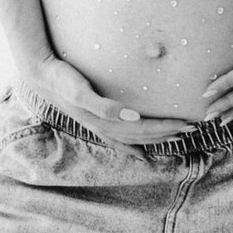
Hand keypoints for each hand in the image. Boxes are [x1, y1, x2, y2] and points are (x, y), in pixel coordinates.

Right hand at [23, 55, 197, 146]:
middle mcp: (104, 127)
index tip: (186, 124)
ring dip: (156, 139)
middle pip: (142, 135)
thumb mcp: (81, 91)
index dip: (165, 128)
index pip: (143, 128)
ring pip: (134, 138)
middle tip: (191, 129)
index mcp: (105, 121)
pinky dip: (132, 149)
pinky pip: (118, 141)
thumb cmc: (62, 80)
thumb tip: (132, 117)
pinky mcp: (95, 121)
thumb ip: (104, 106)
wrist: (41, 76)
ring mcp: (99, 126)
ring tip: (176, 138)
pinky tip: (141, 156)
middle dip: (167, 133)